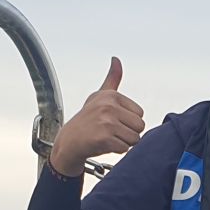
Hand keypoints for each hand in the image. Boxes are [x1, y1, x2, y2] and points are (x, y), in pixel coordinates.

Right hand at [49, 57, 145, 175]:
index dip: (129, 122)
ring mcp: (106, 122)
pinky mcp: (104, 138)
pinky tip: (103, 145)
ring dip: (123, 143)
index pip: (140, 114)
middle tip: (111, 131)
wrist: (69, 141)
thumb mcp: (100, 95)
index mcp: (112, 96)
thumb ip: (112, 79)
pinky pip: (125, 148)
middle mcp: (109, 107)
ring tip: (108, 137)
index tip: (113, 121)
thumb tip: (116, 59)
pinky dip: (116, 151)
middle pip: (140, 127)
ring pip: (134, 139)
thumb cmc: (88, 119)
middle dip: (128, 133)